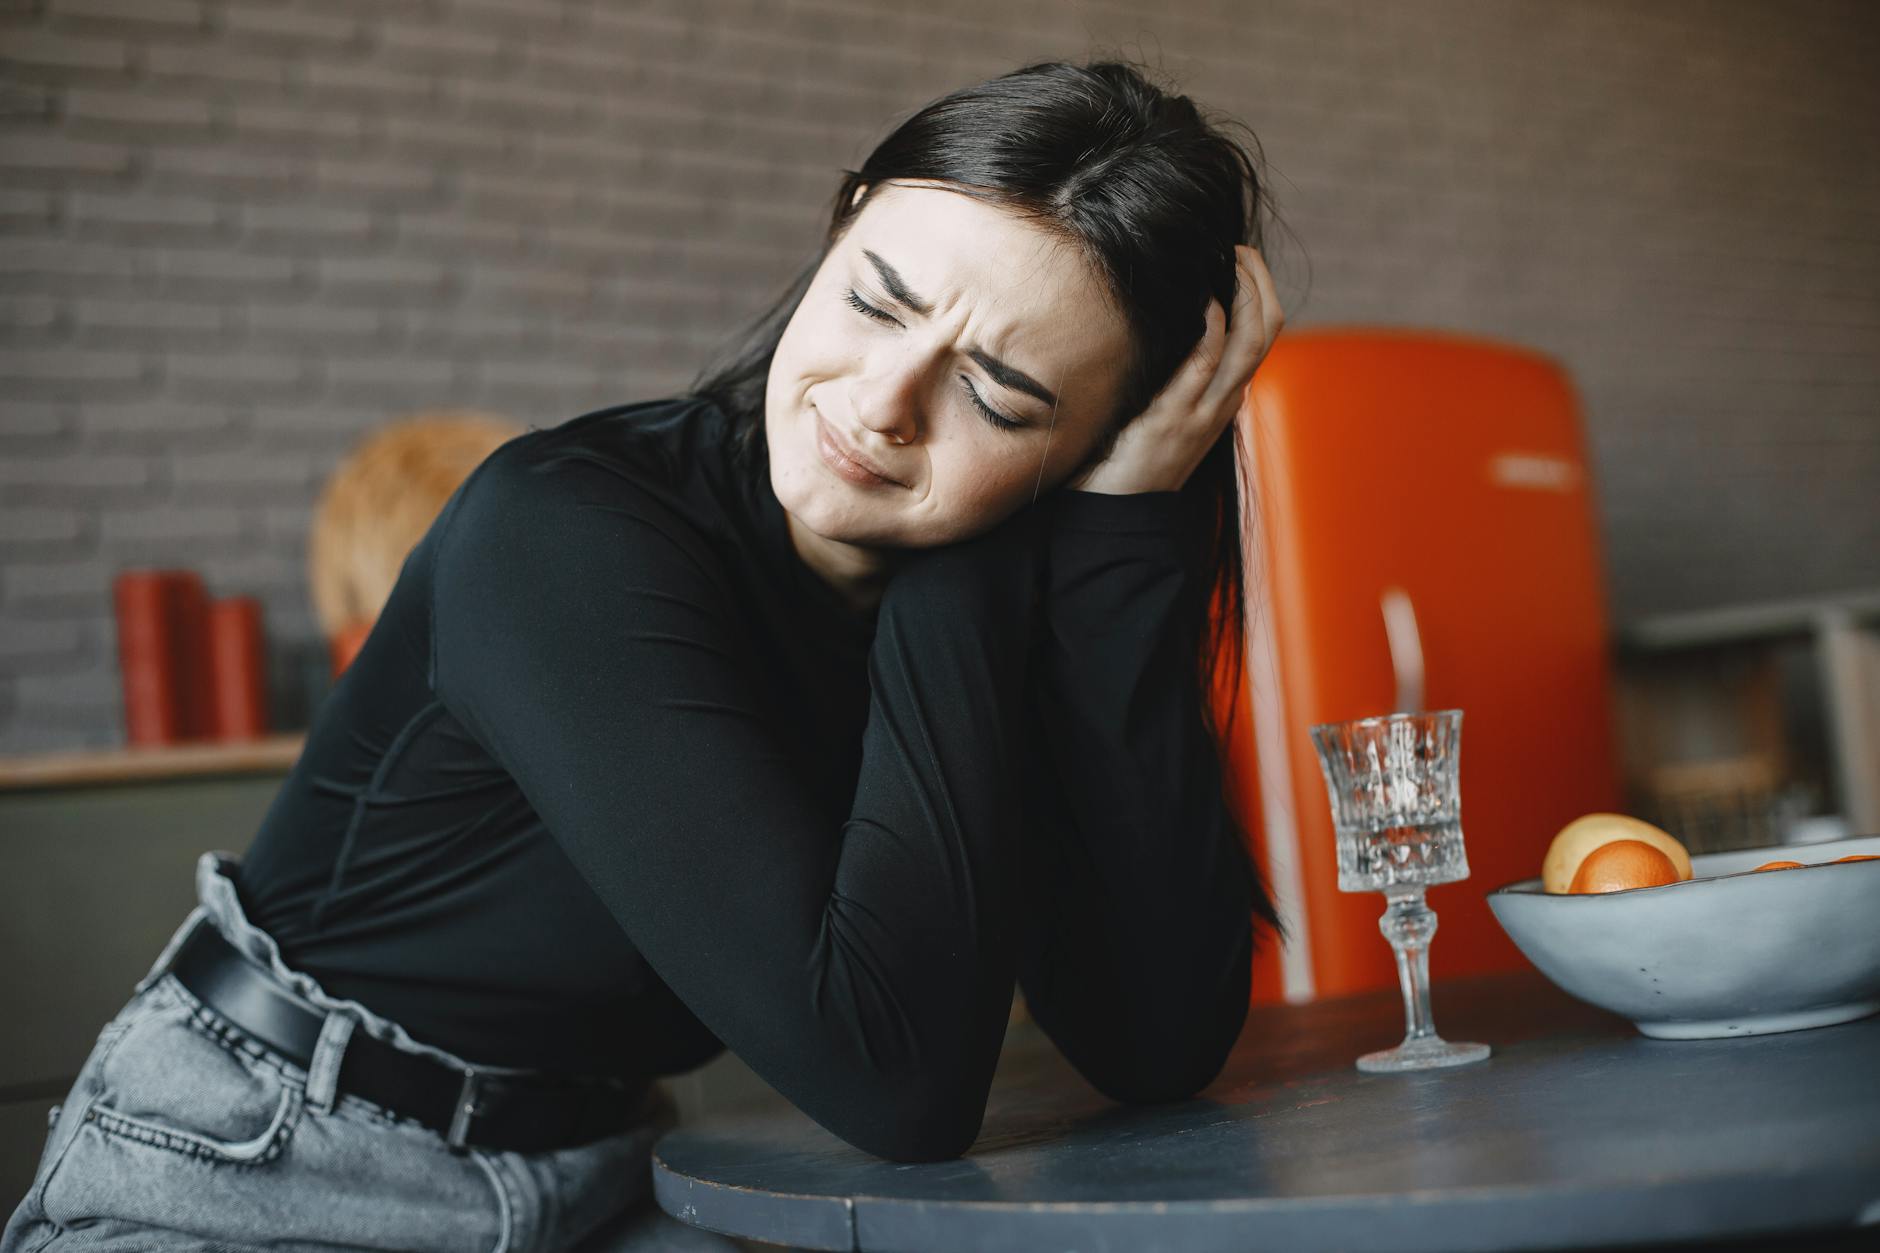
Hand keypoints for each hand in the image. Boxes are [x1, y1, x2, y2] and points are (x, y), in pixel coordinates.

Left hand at [1068, 245, 1283, 494]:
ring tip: (1227, 259)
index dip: (1260, 291)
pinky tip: (1204, 299)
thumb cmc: (1131, 455)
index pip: (1262, 334)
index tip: (1240, 258)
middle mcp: (1223, 402)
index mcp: (1225, 397)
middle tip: (1239, 247)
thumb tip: (1169, 322)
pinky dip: (1211, 327)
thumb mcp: (1165, 410)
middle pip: (1267, 330)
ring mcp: (1202, 411)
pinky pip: (1204, 365)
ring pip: (1247, 343)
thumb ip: (1176, 375)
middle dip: (1260, 281)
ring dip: (1243, 293)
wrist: (1116, 512)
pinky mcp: (1173, 418)